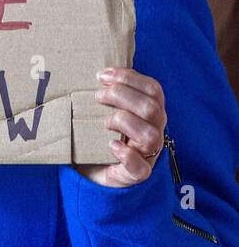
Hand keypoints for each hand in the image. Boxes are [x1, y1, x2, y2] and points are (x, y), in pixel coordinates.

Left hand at [75, 67, 167, 187]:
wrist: (92, 169)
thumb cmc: (99, 133)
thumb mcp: (104, 110)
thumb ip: (107, 93)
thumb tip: (94, 73)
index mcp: (150, 112)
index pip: (153, 89)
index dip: (129, 78)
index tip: (102, 75)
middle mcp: (154, 131)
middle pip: (151, 108)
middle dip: (122, 96)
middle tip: (97, 96)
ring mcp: (147, 154)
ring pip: (150, 135)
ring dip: (124, 122)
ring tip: (104, 122)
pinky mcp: (135, 174)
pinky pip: (140, 168)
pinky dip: (126, 155)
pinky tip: (112, 145)